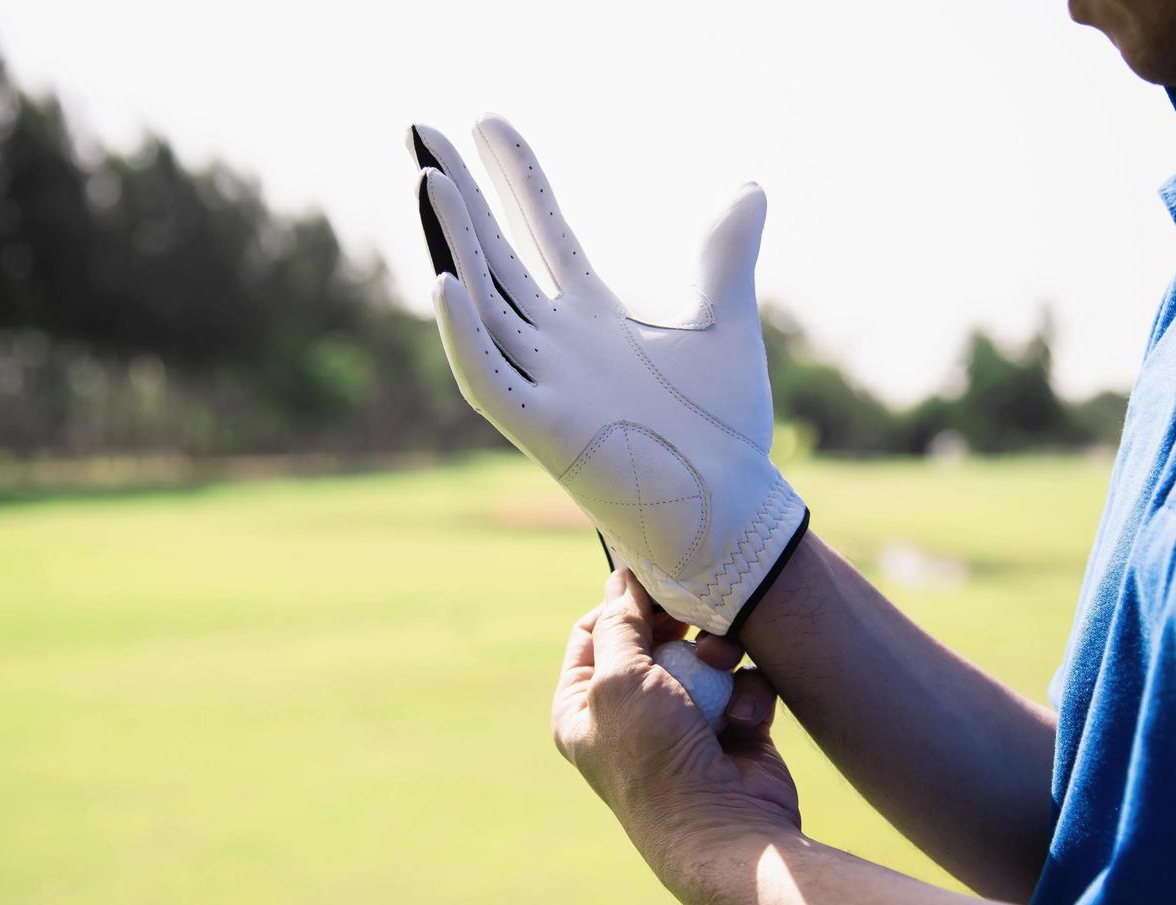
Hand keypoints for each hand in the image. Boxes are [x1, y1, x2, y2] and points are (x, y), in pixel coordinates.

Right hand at [407, 116, 807, 636]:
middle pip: (497, 259)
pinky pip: (490, 381)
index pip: (545, 237)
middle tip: (425, 132)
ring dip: (455, 247)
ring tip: (430, 181)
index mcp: (596, 321)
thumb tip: (749, 187)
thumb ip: (725, 255)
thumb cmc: (725, 430)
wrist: (733, 509)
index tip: (490, 124)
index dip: (518, 182)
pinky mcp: (547, 432)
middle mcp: (561, 348)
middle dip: (463, 199)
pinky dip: (465, 338)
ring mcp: (547, 387)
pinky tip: (446, 283)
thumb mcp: (724, 323)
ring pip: (484, 306)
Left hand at [551, 570, 799, 858]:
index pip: (592, 633)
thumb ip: (619, 622)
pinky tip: (746, 713)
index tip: (649, 585)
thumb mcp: (619, 677)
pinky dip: (747, 692)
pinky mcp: (733, 731)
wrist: (724, 827)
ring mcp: (682, 724)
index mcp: (582, 707)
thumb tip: (622, 578)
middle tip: (692, 615)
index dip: (620, 605)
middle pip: (653, 639)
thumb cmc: (655, 755)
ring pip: (703, 656)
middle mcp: (629, 714)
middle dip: (677, 627)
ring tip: (722, 663)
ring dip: (717, 655)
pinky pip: (741, 685)